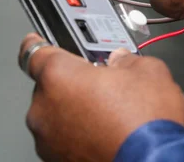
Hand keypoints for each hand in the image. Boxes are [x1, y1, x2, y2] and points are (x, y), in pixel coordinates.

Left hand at [20, 33, 183, 161]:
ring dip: (75, 113)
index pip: (33, 52)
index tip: (39, 42)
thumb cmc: (146, 126)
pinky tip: (106, 136)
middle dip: (73, 85)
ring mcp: (48, 140)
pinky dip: (79, 137)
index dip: (40, 45)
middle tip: (102, 88)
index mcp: (58, 76)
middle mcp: (43, 108)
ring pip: (57, 116)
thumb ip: (128, 59)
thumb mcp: (149, 72)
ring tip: (109, 117)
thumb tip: (124, 61)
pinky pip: (64, 141)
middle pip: (51, 86)